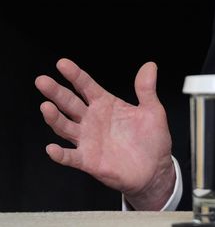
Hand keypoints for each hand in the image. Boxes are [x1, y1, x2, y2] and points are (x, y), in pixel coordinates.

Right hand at [35, 58, 175, 209]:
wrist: (155, 169)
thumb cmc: (151, 139)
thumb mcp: (152, 111)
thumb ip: (146, 89)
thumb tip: (150, 65)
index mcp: (106, 105)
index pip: (86, 86)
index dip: (75, 75)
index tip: (62, 63)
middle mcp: (92, 120)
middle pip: (70, 103)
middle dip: (56, 92)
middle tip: (42, 81)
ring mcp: (88, 140)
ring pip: (65, 127)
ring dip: (54, 118)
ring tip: (46, 107)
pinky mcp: (88, 160)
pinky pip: (70, 157)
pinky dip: (60, 154)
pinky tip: (52, 149)